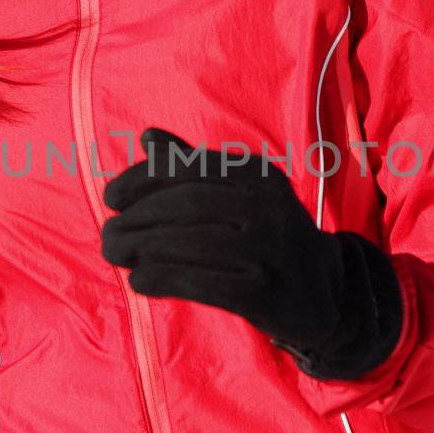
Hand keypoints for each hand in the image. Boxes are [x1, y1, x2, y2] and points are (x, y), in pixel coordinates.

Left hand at [100, 126, 403, 380]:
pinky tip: (139, 281)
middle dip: (137, 218)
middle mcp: (268, 206)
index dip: (142, 179)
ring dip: (142, 248)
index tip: (111, 196)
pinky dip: (165, 279)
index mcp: (258, 175)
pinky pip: (203, 282)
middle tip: (108, 236)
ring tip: (115, 255)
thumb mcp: (240, 195)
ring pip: (191, 243)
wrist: (326, 294)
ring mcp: (269, 249)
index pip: (189, 168)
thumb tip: (148, 138)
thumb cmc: (268, 239)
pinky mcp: (265, 292)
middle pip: (186, 205)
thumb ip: (194, 168)